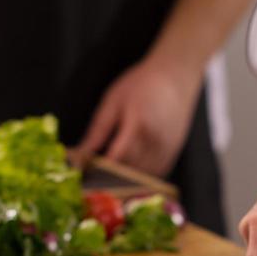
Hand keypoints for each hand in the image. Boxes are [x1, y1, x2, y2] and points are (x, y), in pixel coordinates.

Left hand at [79, 57, 200, 176]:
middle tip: (94, 174)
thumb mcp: (113, 101)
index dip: (100, 169)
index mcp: (137, 125)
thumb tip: (82, 152)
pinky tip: (129, 170)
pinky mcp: (173, 153)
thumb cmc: (142, 84)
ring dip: (126, 179)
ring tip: (110, 173)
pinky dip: (140, 176)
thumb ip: (98, 130)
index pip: (116, 158)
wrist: (175, 76)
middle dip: (110, 176)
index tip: (86, 172)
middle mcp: (155, 140)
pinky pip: (154, 174)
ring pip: (142, 177)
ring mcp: (166, 149)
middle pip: (129, 171)